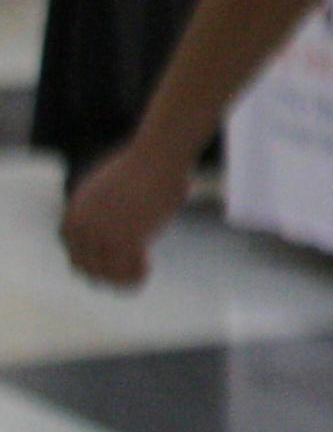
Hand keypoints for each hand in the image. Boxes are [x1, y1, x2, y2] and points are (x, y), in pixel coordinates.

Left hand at [60, 136, 191, 288]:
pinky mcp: (127, 239)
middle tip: (128, 272)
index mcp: (74, 214)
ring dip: (122, 278)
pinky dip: (136, 276)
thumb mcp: (112, 188)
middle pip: (86, 268)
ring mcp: (103, 234)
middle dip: (107, 274)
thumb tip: (109, 222)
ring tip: (140, 273)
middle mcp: (82, 227)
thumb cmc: (145, 165)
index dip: (94, 263)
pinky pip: (129, 271)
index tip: (114, 263)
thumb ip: (106, 209)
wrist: (159, 153)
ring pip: (106, 274)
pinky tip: (148, 268)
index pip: (75, 254)